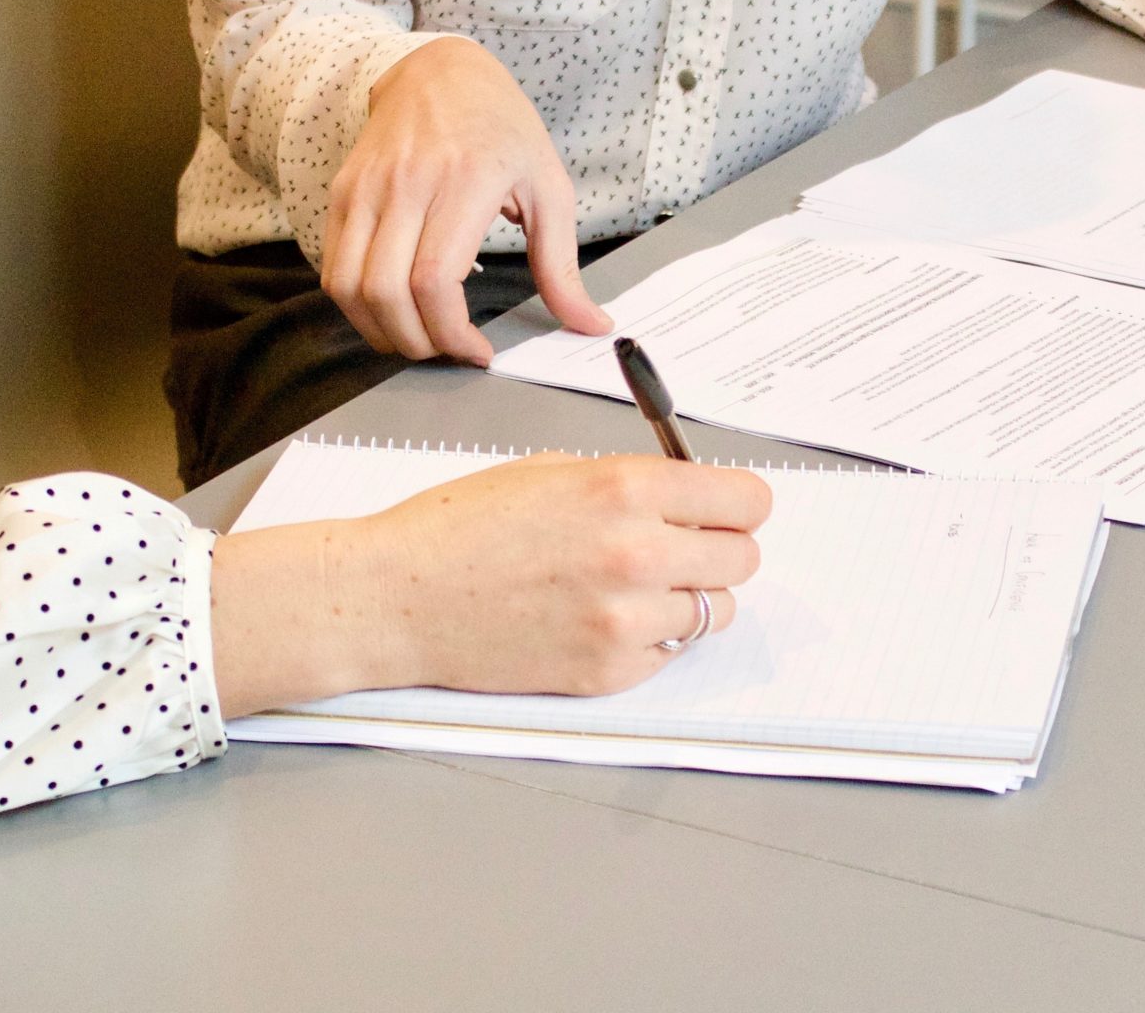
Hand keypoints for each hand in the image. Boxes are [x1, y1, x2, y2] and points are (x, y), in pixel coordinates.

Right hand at [208, 453, 770, 714]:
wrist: (398, 597)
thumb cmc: (459, 527)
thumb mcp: (550, 471)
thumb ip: (628, 482)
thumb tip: (688, 497)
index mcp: (624, 488)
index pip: (747, 501)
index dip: (737, 504)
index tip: (725, 509)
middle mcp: (637, 553)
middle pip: (742, 559)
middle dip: (716, 549)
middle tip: (679, 548)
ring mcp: (625, 621)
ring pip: (714, 612)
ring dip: (687, 598)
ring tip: (633, 587)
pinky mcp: (608, 672)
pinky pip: (669, 654)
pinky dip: (649, 639)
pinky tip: (599, 619)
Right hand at [323, 37, 610, 364]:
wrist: (439, 72)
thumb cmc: (500, 128)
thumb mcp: (549, 186)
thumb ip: (562, 265)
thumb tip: (590, 324)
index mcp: (466, 180)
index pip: (434, 279)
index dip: (451, 333)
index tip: (477, 351)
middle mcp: (407, 183)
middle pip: (386, 292)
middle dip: (417, 343)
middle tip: (447, 351)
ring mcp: (366, 187)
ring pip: (349, 287)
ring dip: (379, 331)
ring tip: (417, 337)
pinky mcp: (342, 193)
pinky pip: (333, 268)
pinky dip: (356, 305)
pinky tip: (391, 310)